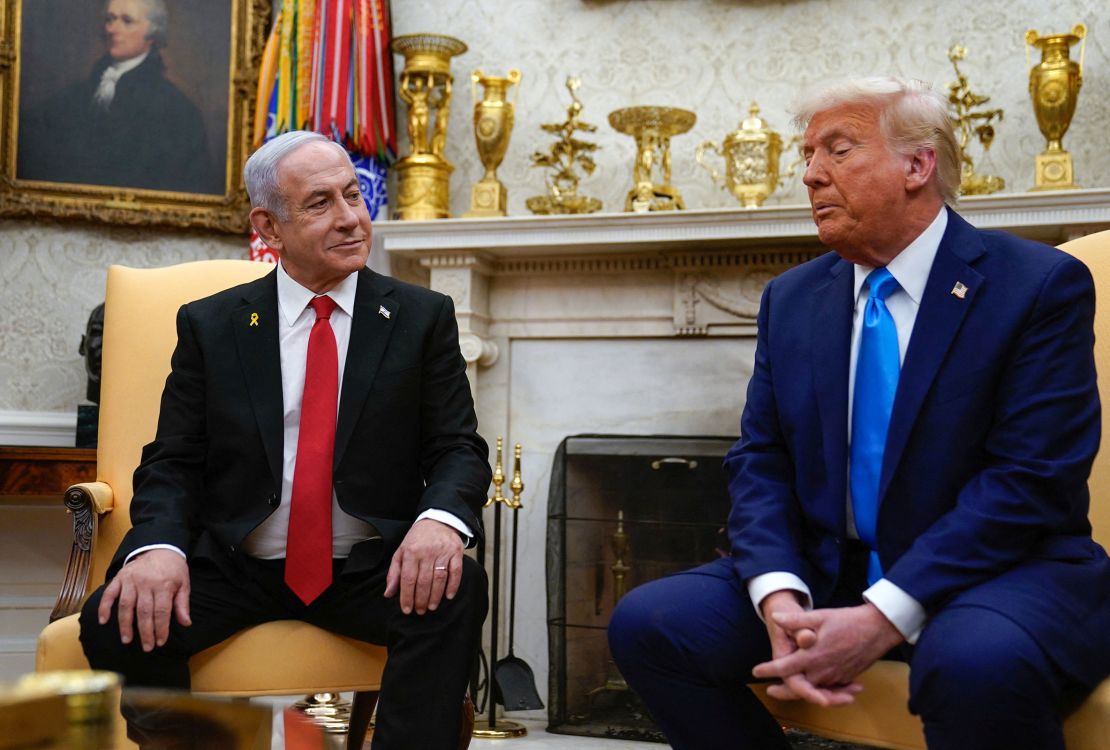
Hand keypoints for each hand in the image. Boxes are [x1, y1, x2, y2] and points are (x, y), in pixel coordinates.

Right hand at [97, 549, 190, 651]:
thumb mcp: (184, 583)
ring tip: (127, 640)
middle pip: (144, 612)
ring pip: (126, 606)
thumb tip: (186, 623)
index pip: (161, 611)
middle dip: (145, 631)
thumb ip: (182, 603)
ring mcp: (130, 580)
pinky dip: (104, 606)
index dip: (160, 628)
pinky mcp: (119, 577)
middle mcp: (146, 583)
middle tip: (146, 647)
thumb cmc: (173, 568)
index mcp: (164, 585)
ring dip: (125, 625)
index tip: (160, 642)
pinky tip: (103, 621)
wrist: (160, 547)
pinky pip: (109, 593)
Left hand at [384, 518, 464, 614]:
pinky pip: (456, 571)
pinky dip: (453, 585)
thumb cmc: (417, 539)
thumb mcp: (401, 551)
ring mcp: (443, 552)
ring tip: (431, 607)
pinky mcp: (456, 552)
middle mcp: (427, 552)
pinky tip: (448, 596)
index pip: (408, 579)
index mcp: (411, 551)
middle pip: (424, 581)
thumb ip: (394, 573)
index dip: (407, 596)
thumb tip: (389, 594)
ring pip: (439, 579)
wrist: (437, 520)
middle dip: (421, 599)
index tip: (407, 609)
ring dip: (435, 596)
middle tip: (420, 611)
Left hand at [753, 602, 903, 704]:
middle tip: (771, 690)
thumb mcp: (820, 616)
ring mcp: (837, 676)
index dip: (769, 670)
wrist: (878, 629)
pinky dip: (820, 689)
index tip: (756, 671)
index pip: (785, 667)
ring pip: (815, 689)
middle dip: (784, 690)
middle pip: (799, 687)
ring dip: (802, 691)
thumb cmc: (848, 620)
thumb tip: (776, 617)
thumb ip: (796, 620)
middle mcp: (824, 670)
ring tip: (788, 689)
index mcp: (813, 656)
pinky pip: (830, 688)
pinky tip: (814, 686)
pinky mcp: (847, 677)